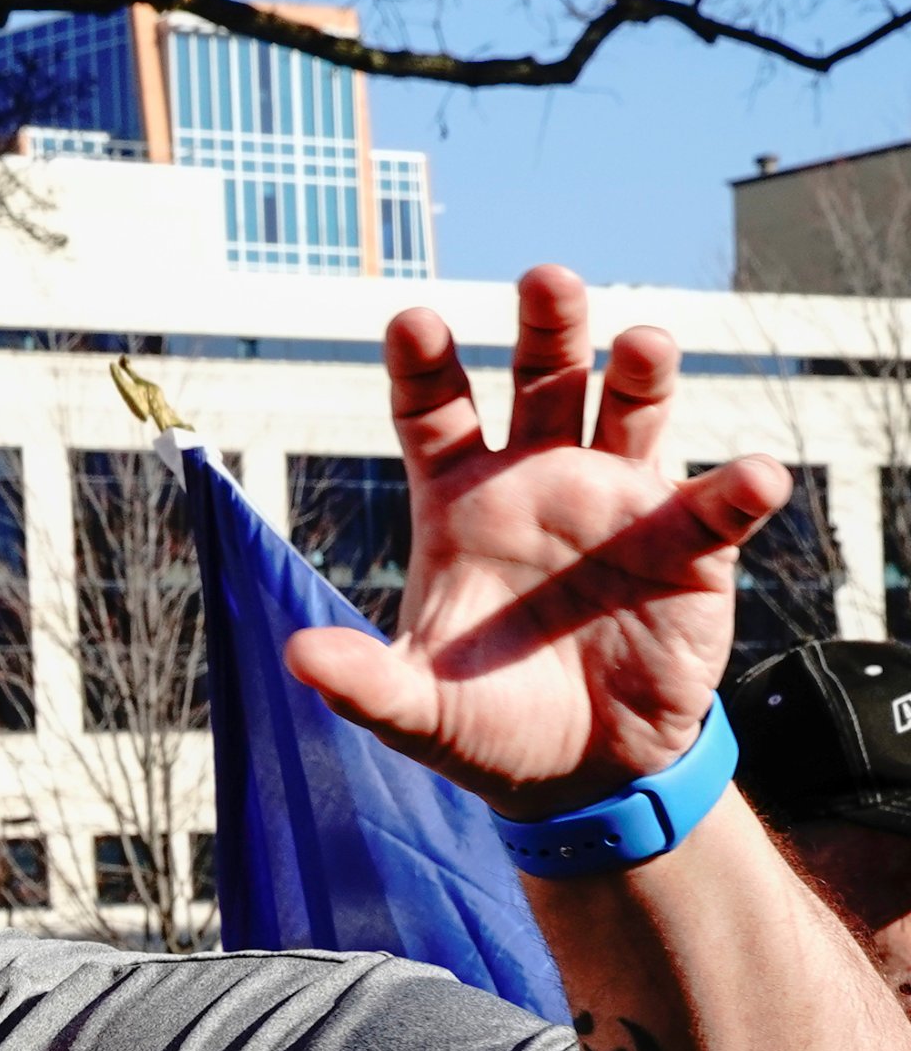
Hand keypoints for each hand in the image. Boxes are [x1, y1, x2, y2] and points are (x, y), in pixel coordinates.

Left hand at [287, 263, 782, 818]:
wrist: (576, 771)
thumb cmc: (484, 722)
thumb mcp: (414, 709)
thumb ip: (362, 680)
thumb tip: (298, 658)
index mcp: (461, 501)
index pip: (435, 412)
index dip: (424, 364)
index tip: (412, 321)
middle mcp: (541, 479)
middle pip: (544, 379)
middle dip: (548, 326)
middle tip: (547, 279)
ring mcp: (619, 501)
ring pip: (633, 409)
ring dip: (643, 371)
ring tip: (644, 346)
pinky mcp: (688, 546)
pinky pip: (717, 504)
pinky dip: (738, 487)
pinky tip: (752, 476)